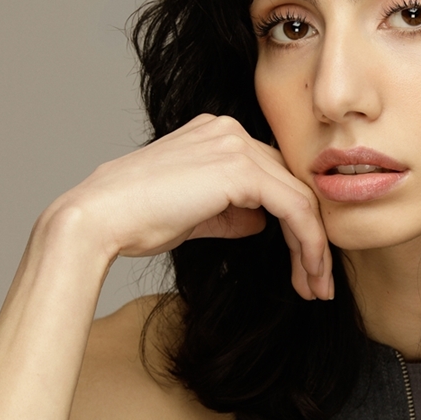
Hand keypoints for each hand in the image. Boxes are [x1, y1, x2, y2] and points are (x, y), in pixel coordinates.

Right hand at [44, 114, 332, 300]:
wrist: (100, 217)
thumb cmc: (136, 219)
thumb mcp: (197, 213)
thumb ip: (233, 211)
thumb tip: (261, 221)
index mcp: (218, 135)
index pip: (275, 178)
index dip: (296, 224)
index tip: (305, 268)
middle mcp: (231, 131)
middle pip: (293, 186)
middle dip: (313, 240)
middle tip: (320, 285)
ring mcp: (237, 145)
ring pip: (301, 198)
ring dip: (315, 249)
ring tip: (318, 288)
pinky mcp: (241, 168)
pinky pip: (294, 208)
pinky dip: (308, 243)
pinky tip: (309, 273)